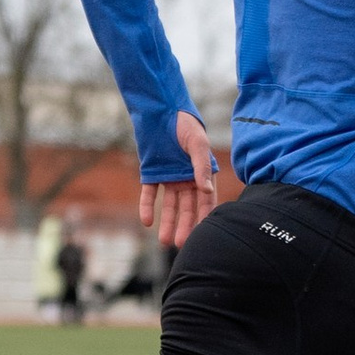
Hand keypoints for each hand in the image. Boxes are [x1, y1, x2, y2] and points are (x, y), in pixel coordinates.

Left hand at [139, 111, 220, 246]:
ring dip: (167, 222)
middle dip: (185, 226)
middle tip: (181, 244)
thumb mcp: (197, 144)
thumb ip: (201, 167)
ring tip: (165, 241)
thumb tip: (207, 190)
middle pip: (187, 207)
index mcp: (201, 173)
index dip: (204, 217)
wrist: (160, 110)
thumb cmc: (185, 125)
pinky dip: (147, 207)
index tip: (202, 234)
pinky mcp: (152, 173)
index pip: (205, 200)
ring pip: (169, 205)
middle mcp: (186, 178)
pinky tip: (146, 221)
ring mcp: (169, 177)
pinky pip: (149, 194)